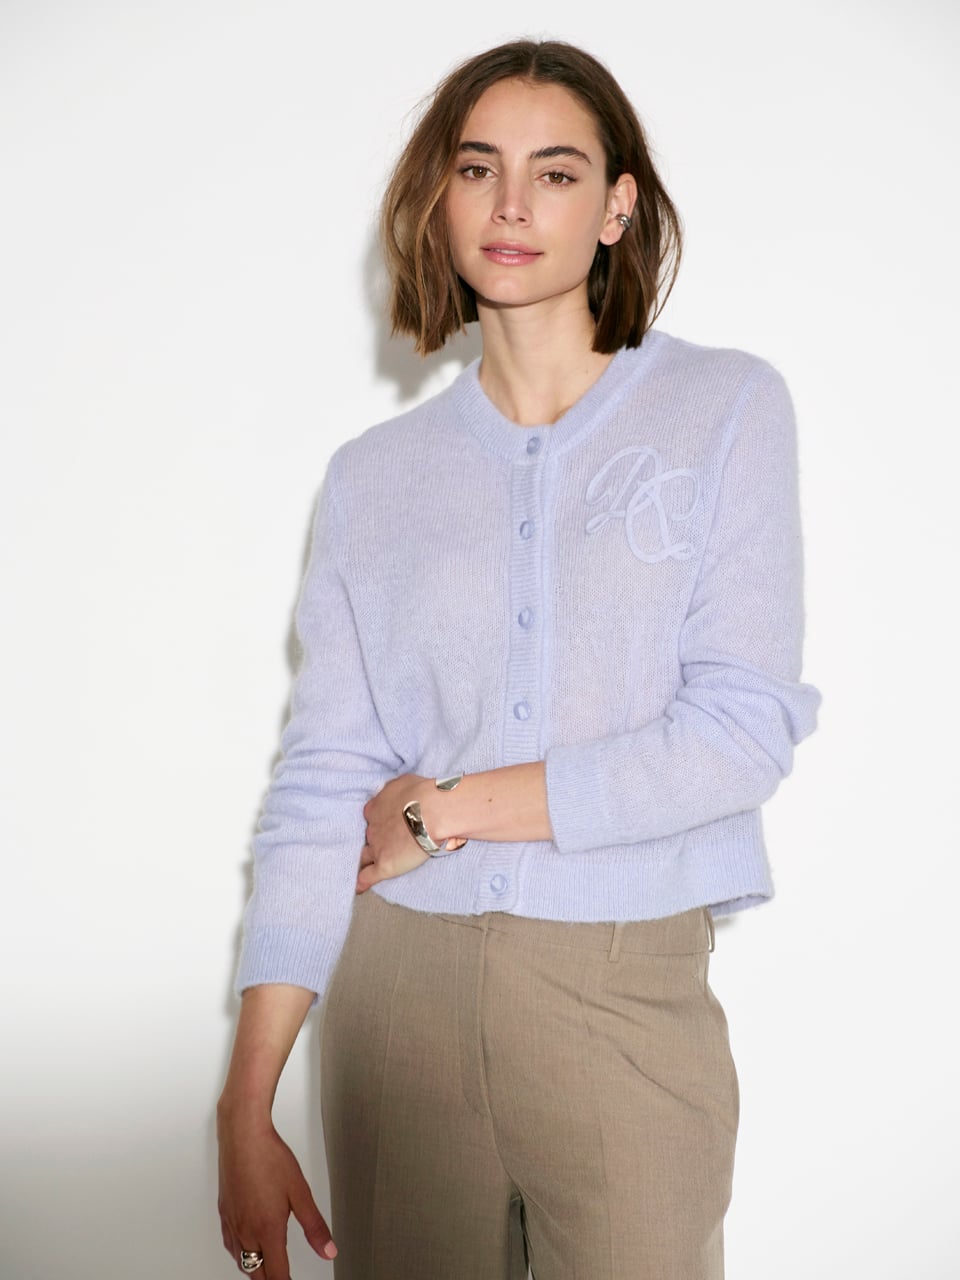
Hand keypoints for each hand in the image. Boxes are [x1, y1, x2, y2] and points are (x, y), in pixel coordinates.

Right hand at [218, 1114, 335, 1277]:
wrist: (243, 1136)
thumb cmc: (269, 1157)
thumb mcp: (300, 1192)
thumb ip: (315, 1225)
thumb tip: (328, 1250)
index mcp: (267, 1229)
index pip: (277, 1274)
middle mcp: (246, 1230)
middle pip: (257, 1273)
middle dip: (271, 1279)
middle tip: (283, 1277)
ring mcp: (232, 1222)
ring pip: (241, 1261)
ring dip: (255, 1269)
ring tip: (268, 1269)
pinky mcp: (224, 1212)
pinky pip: (230, 1245)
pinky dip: (240, 1254)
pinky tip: (246, 1247)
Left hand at [357, 773, 464, 892]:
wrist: (431, 812)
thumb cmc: (423, 793)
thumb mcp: (406, 783)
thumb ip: (398, 791)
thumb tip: (402, 794)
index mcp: (376, 807)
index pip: (370, 817)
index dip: (377, 822)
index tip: (383, 824)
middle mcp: (372, 827)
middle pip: (367, 836)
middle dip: (373, 840)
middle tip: (381, 844)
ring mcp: (376, 847)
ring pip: (363, 856)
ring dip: (363, 861)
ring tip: (360, 869)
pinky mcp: (384, 865)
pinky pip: (367, 876)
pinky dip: (362, 882)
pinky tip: (358, 888)